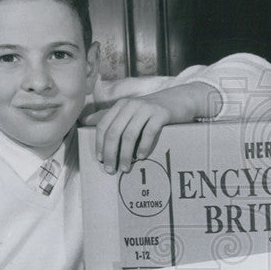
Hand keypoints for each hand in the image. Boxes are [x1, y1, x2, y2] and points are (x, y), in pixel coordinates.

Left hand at [93, 82, 217, 174]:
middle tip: (111, 170)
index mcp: (121, 106)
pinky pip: (148, 133)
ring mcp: (146, 109)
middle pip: (114, 132)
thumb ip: (117, 119)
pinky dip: (143, 147)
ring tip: (126, 168)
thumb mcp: (134, 111)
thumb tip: (89, 127)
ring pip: (129, 134)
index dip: (99, 144)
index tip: (101, 160)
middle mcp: (131, 105)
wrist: (181, 100)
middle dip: (110, 153)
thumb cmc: (154, 111)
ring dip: (125, 154)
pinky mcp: (160, 114)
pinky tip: (141, 156)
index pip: (103, 126)